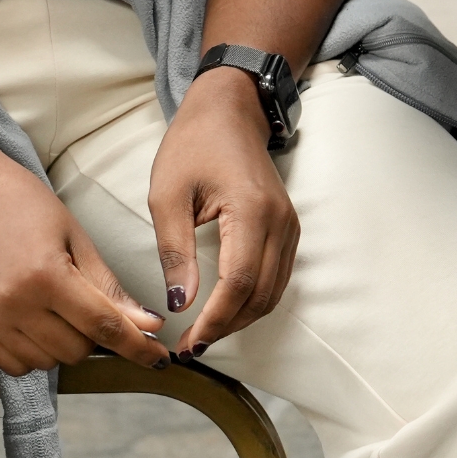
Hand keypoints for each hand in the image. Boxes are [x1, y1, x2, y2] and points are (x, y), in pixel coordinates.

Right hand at [0, 126, 168, 373]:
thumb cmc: (23, 203)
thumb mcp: (75, 236)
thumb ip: (108, 286)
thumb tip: (147, 323)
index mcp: (47, 275)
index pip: (103, 325)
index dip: (136, 345)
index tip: (159, 355)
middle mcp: (14, 304)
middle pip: (75, 349)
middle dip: (97, 336)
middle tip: (94, 306)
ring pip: (45, 362)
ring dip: (64, 345)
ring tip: (61, 309)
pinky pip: (12, 363)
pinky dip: (34, 352)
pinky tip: (37, 323)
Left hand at [147, 65, 299, 355]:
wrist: (228, 111)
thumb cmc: (193, 145)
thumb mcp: (167, 196)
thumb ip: (176, 252)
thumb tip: (180, 304)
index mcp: (251, 210)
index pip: (238, 282)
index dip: (215, 320)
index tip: (187, 344)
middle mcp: (280, 221)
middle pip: (261, 294)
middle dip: (227, 327)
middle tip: (189, 346)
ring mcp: (289, 224)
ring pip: (273, 291)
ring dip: (241, 318)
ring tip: (203, 332)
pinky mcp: (287, 227)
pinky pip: (277, 276)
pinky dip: (253, 300)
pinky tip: (225, 308)